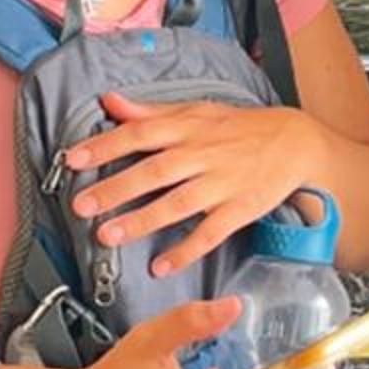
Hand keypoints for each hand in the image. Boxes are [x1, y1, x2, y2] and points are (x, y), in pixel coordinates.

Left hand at [68, 96, 327, 275]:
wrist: (295, 141)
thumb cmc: (239, 126)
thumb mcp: (196, 110)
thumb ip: (150, 112)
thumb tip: (109, 101)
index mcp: (188, 128)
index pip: (140, 134)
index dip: (106, 146)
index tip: (73, 160)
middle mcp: (202, 154)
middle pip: (154, 172)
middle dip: (115, 189)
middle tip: (81, 206)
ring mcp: (222, 184)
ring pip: (178, 204)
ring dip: (142, 221)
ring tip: (109, 236)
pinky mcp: (240, 209)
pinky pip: (210, 233)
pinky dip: (186, 250)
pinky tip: (161, 266)